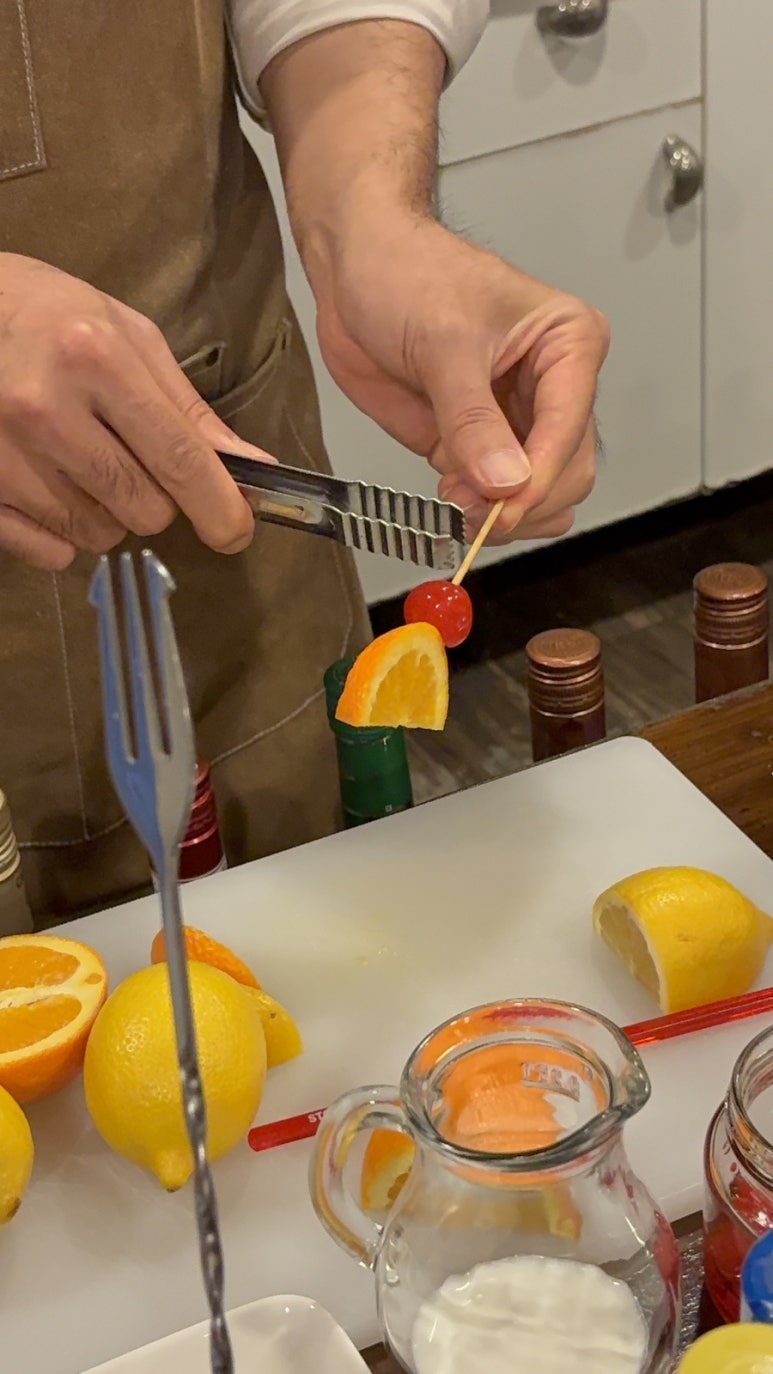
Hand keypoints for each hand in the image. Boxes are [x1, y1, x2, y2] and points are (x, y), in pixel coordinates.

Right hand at [0, 254, 267, 569]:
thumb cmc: (49, 316)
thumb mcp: (125, 336)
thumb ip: (187, 408)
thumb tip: (250, 466)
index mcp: (94, 359)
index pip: (177, 457)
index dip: (218, 506)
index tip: (236, 532)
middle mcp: (45, 410)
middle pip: (143, 509)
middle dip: (153, 497)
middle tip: (128, 458)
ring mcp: (3, 455)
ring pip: (96, 535)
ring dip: (105, 513)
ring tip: (80, 462)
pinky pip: (49, 552)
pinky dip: (60, 534)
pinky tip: (48, 486)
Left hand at [312, 218, 608, 541]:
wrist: (354, 269)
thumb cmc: (406, 272)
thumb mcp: (443, 343)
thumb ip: (472, 419)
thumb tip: (504, 482)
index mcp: (569, 344)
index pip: (571, 429)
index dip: (539, 477)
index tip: (501, 508)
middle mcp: (553, 387)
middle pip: (568, 474)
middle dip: (522, 502)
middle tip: (471, 510)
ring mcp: (516, 421)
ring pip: (538, 496)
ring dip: (503, 515)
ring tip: (454, 500)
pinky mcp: (477, 444)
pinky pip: (495, 498)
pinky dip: (479, 512)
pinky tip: (447, 497)